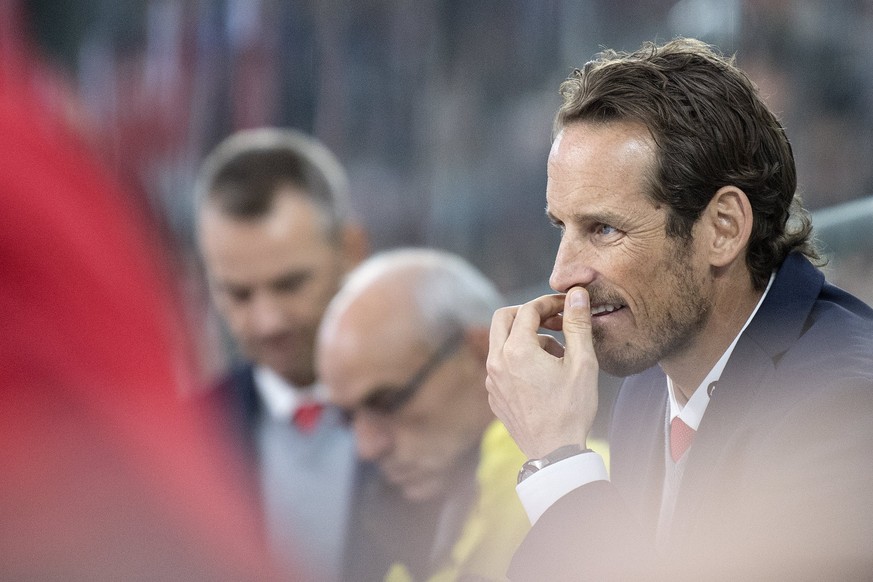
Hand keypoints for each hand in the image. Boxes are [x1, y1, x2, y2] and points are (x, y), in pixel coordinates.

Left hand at [486, 287, 598, 458]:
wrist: (555, 452)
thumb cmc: (571, 408)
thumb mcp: (582, 363)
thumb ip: (577, 323)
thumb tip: (576, 293)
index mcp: (517, 350)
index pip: (527, 310)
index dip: (549, 303)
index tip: (566, 306)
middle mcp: (496, 362)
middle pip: (503, 318)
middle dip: (528, 313)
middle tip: (552, 320)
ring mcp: (491, 380)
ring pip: (501, 342)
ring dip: (525, 337)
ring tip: (556, 355)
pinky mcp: (493, 395)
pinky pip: (500, 364)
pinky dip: (518, 358)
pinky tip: (542, 375)